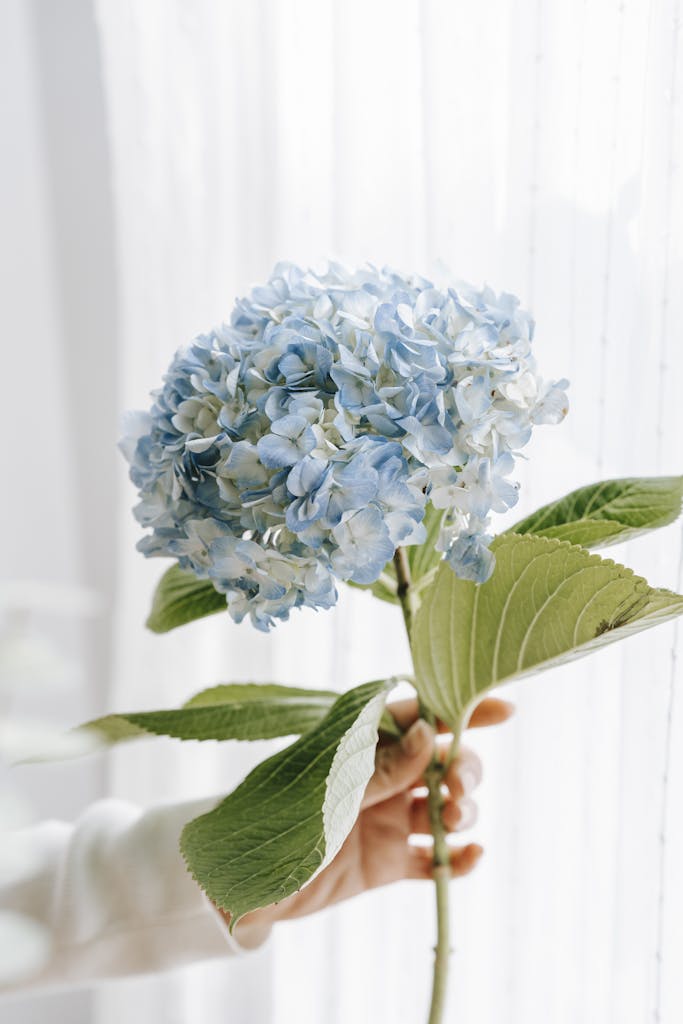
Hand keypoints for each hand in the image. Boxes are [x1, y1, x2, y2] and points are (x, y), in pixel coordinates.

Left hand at [223, 695, 513, 947]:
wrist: (244, 885)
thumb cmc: (277, 820)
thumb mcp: (333, 789)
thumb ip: (382, 766)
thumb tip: (429, 731)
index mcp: (364, 745)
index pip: (420, 717)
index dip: (463, 711)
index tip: (505, 709)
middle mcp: (382, 778)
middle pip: (442, 762)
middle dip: (463, 768)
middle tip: (458, 788)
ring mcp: (387, 819)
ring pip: (444, 807)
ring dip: (463, 810)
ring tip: (453, 821)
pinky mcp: (387, 862)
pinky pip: (434, 859)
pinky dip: (458, 859)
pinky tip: (470, 856)